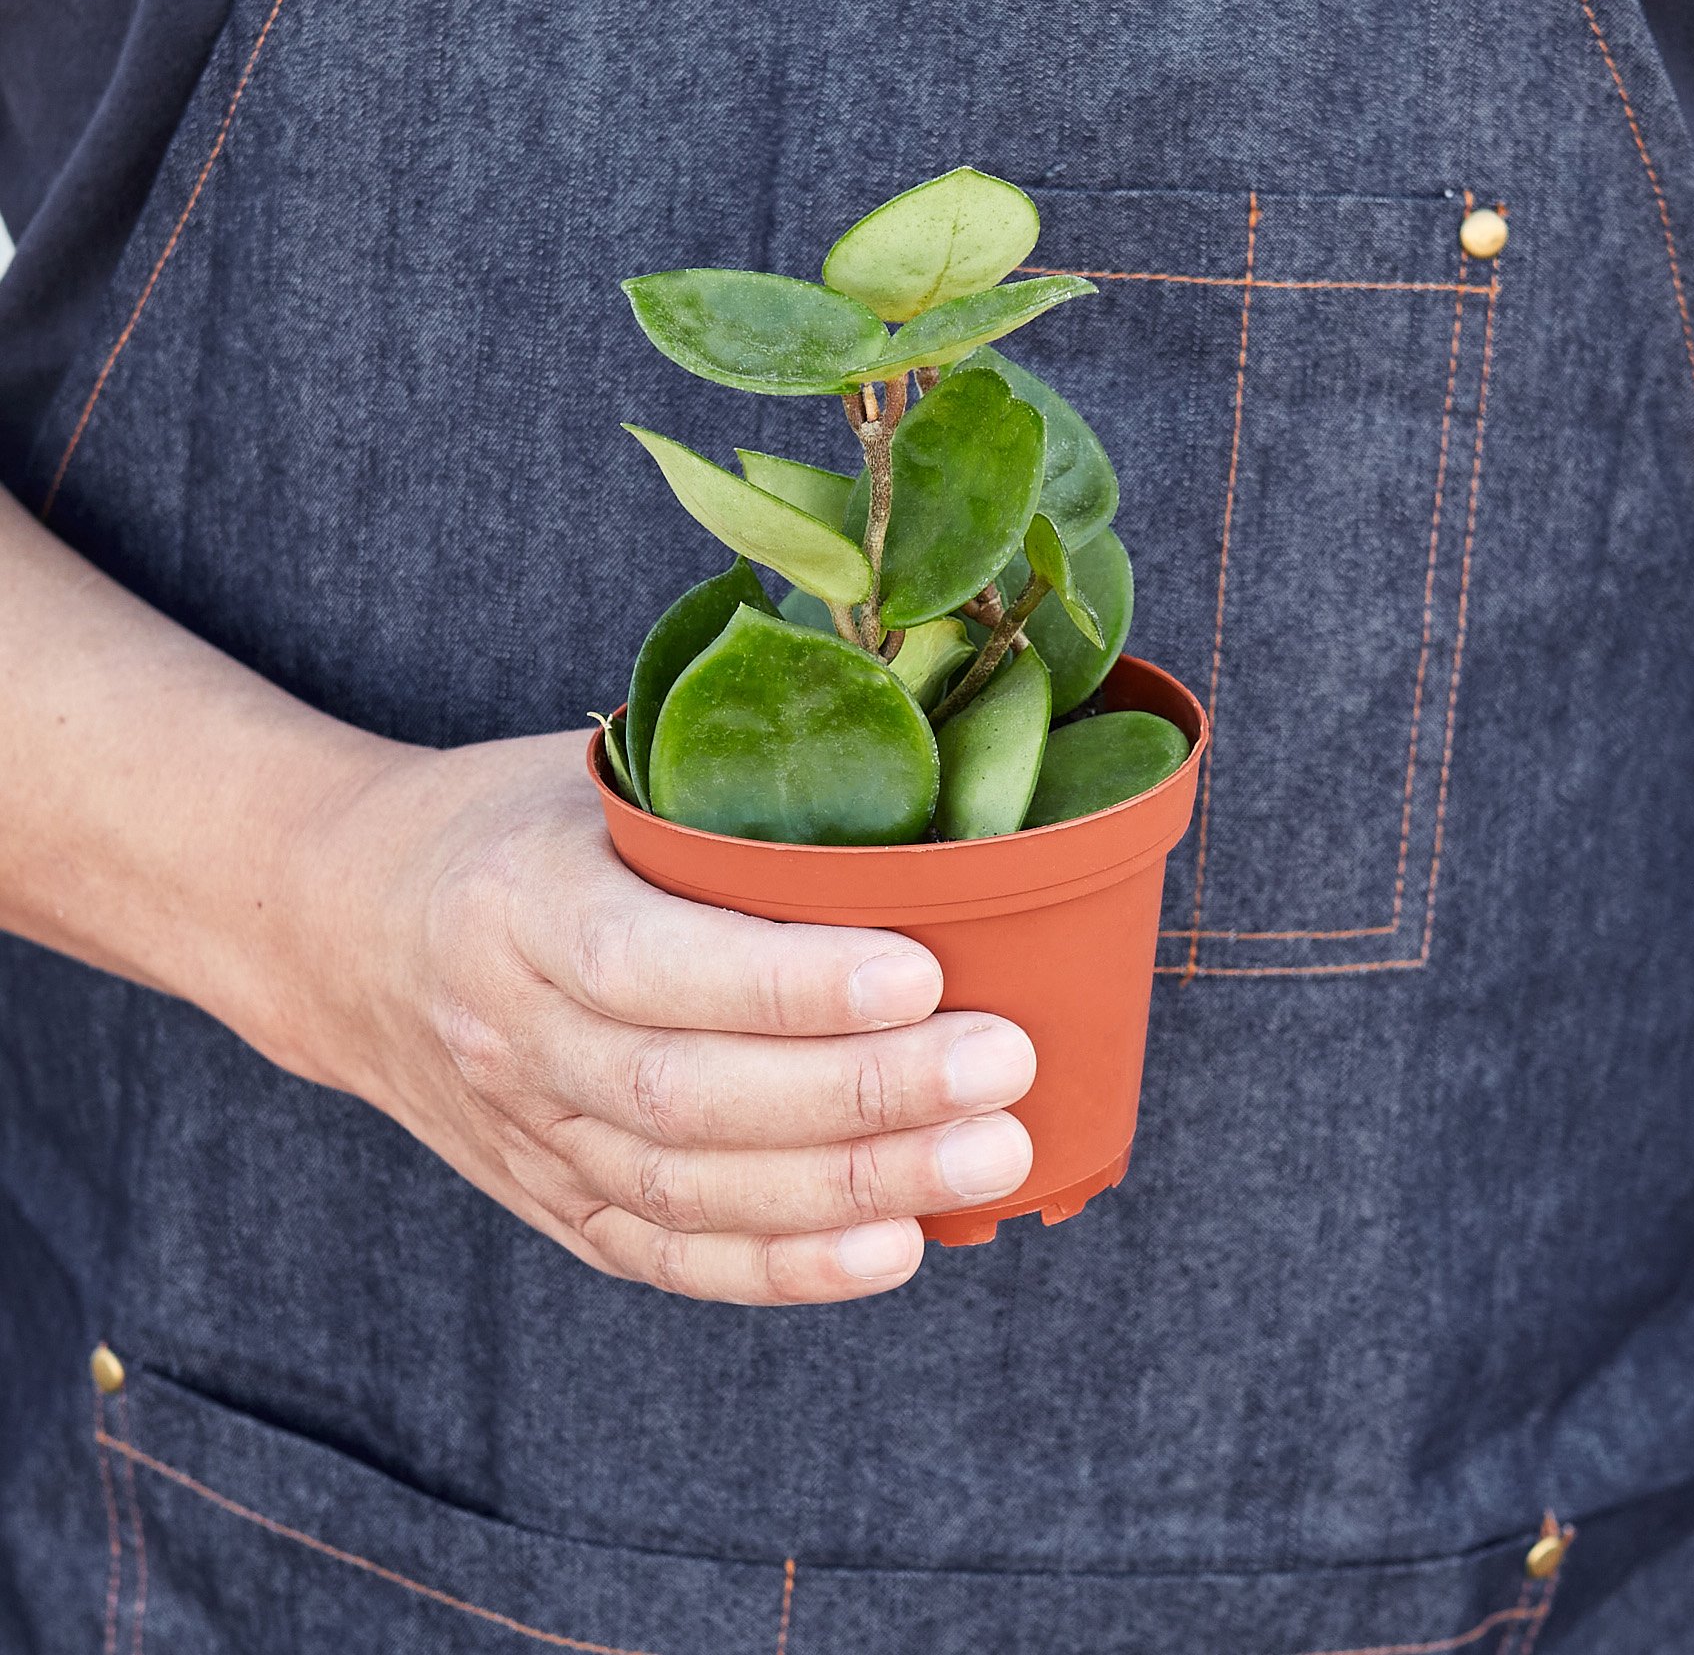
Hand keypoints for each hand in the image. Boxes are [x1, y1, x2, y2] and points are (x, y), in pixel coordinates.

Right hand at [260, 731, 1035, 1304]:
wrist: (343, 932)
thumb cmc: (503, 829)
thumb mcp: (586, 775)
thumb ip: (714, 794)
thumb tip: (905, 794)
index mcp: (514, 903)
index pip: (651, 963)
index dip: (787, 983)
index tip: (922, 974)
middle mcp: (511, 1034)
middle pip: (689, 1095)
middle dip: (862, 1093)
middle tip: (1002, 1067)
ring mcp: (525, 1133)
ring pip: (690, 1187)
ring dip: (851, 1187)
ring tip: (988, 1156)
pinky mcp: (550, 1200)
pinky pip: (668, 1254)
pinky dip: (785, 1266)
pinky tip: (895, 1247)